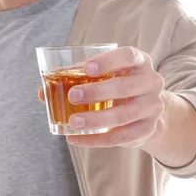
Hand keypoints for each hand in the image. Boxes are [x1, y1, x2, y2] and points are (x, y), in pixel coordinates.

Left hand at [38, 46, 165, 148]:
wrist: (147, 111)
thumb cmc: (117, 85)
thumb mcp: (104, 76)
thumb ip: (77, 78)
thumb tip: (43, 91)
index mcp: (140, 62)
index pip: (129, 56)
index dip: (108, 61)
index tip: (87, 69)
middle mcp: (151, 82)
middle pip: (125, 86)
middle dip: (97, 92)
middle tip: (73, 96)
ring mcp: (152, 106)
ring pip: (123, 114)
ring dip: (96, 119)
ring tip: (73, 122)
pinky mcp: (148, 129)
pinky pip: (121, 137)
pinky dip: (96, 140)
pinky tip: (75, 139)